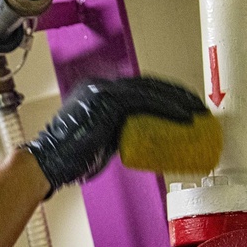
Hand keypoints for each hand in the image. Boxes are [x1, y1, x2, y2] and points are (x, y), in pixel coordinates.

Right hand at [23, 76, 205, 196]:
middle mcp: (99, 86)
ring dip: (178, 100)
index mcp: (96, 92)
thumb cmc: (70, 158)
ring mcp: (102, 90)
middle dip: (177, 94)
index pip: (138, 89)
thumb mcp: (100, 139)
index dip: (165, 96)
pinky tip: (184, 116)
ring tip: (198, 112)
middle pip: (147, 85)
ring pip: (149, 89)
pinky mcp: (107, 100)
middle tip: (198, 107)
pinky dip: (168, 107)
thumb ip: (119, 132)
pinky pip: (145, 100)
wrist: (48, 162)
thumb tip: (142, 141)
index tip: (185, 107)